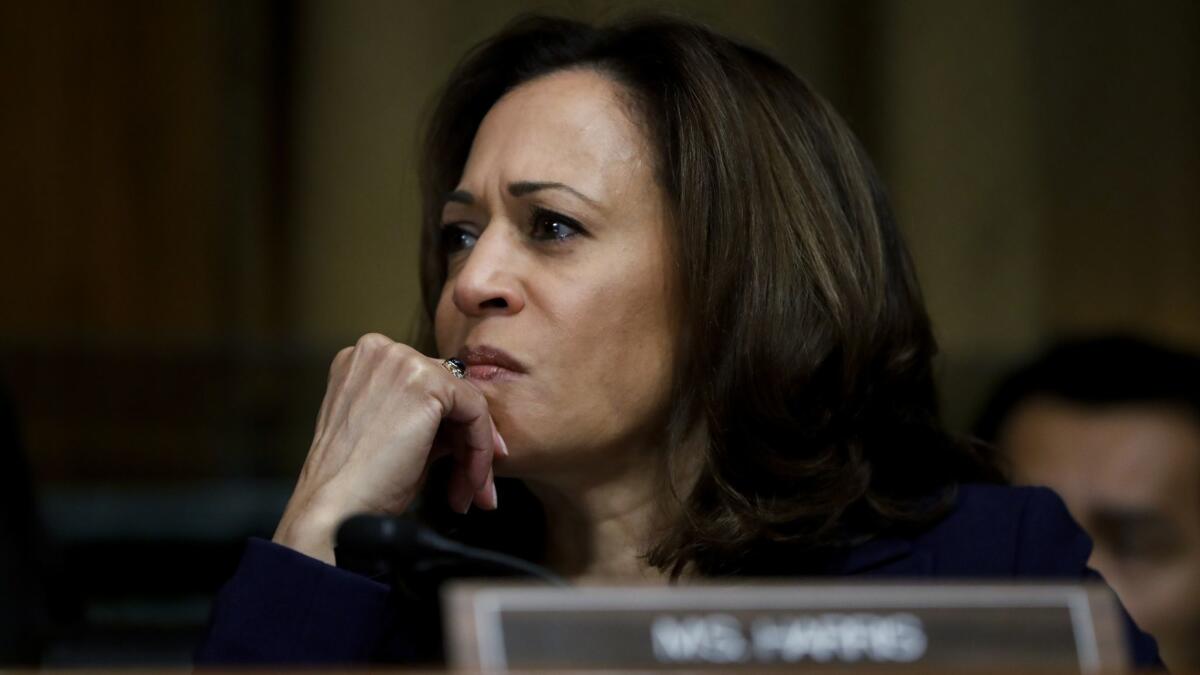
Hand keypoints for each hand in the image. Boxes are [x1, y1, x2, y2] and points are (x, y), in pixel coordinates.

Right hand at [272, 333, 505, 563]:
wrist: (337, 508)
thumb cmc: (355, 484)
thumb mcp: (390, 438)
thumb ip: (423, 419)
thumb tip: (463, 428)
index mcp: (362, 362)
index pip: (425, 386)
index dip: (449, 427)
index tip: (464, 461)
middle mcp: (379, 351)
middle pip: (446, 390)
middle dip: (465, 441)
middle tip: (474, 483)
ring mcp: (401, 361)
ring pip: (464, 401)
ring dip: (475, 451)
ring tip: (473, 491)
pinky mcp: (426, 381)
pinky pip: (475, 410)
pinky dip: (481, 447)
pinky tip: (474, 480)